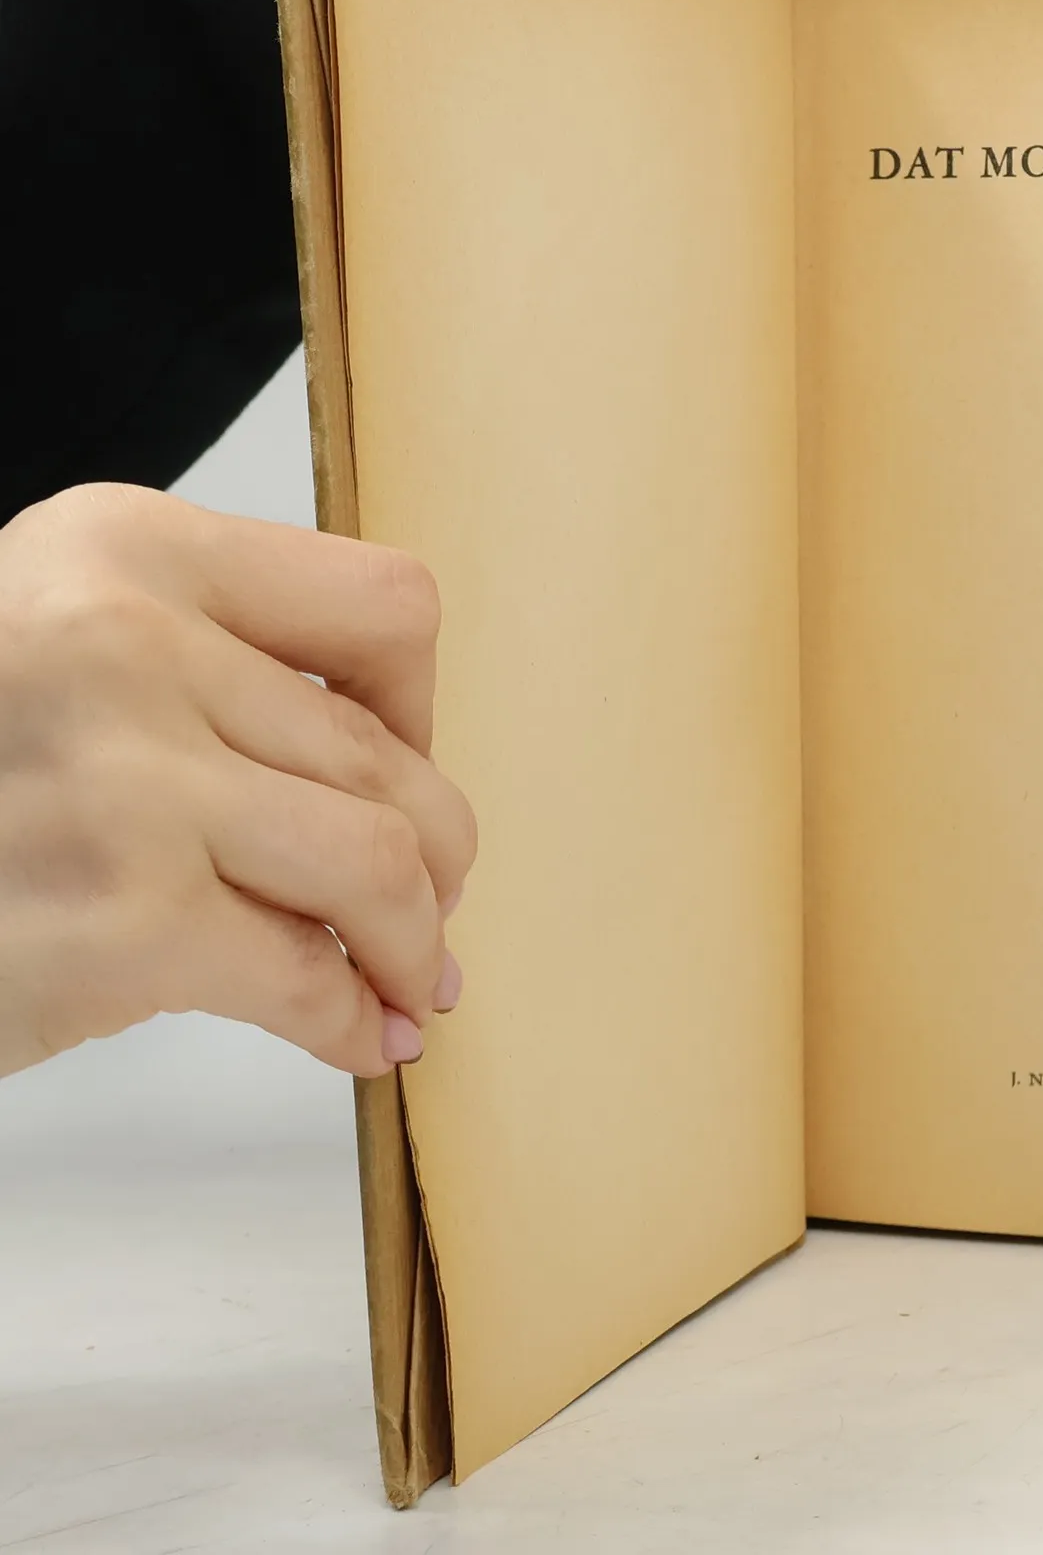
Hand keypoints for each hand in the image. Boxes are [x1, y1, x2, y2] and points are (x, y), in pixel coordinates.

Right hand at [0, 485, 474, 1079]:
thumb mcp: (67, 652)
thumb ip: (220, 679)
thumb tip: (414, 802)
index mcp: (127, 545)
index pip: (390, 611)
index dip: (415, 711)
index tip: (392, 775)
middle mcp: (123, 639)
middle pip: (392, 760)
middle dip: (434, 860)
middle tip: (428, 918)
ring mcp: (120, 782)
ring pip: (382, 863)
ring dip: (413, 945)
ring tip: (408, 986)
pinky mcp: (116, 922)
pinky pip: (306, 976)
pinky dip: (352, 1021)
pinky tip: (357, 1039)